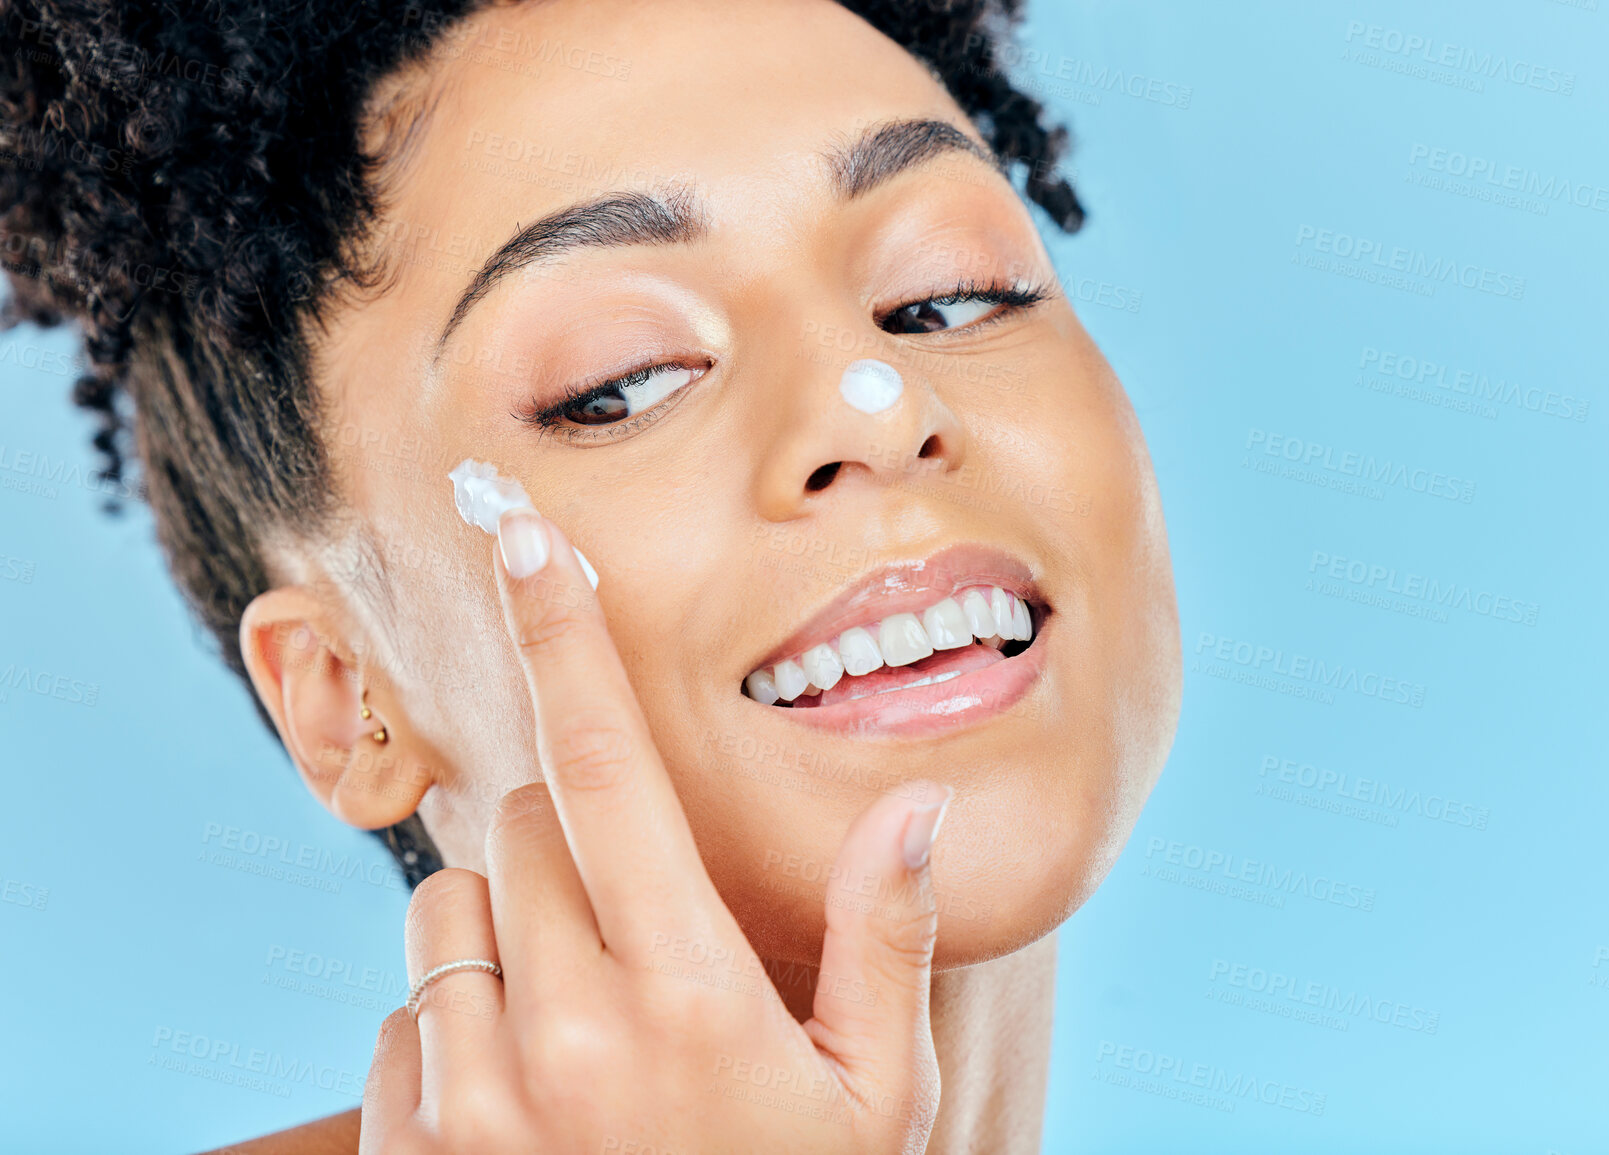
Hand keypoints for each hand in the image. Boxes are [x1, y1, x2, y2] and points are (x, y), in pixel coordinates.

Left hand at [360, 509, 952, 1153]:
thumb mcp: (878, 1099)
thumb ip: (887, 941)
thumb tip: (912, 803)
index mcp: (690, 997)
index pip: (609, 768)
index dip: (568, 638)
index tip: (525, 536)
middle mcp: (563, 1032)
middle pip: (519, 821)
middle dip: (569, 834)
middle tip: (638, 920)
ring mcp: (473, 1098)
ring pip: (448, 907)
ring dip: (505, 923)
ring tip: (584, 1012)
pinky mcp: (412, 1146)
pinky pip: (404, 1012)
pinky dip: (454, 1018)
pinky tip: (527, 1088)